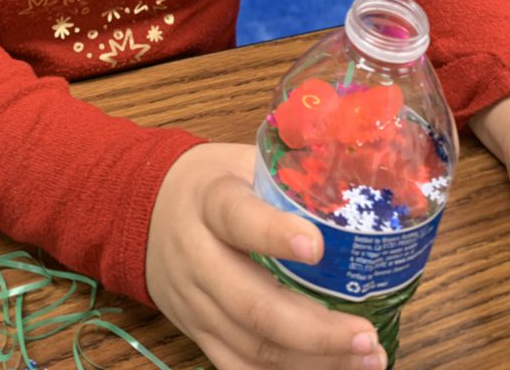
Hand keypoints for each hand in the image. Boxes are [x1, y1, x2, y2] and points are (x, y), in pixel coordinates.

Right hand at [146, 143, 386, 369]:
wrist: (143, 210)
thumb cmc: (209, 183)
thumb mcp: (241, 161)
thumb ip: (290, 171)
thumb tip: (356, 176)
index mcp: (210, 201)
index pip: (237, 218)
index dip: (274, 234)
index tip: (316, 247)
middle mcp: (197, 256)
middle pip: (251, 304)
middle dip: (315, 329)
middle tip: (366, 336)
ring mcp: (194, 301)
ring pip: (251, 345)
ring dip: (313, 361)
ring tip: (367, 360)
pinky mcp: (196, 332)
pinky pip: (238, 367)